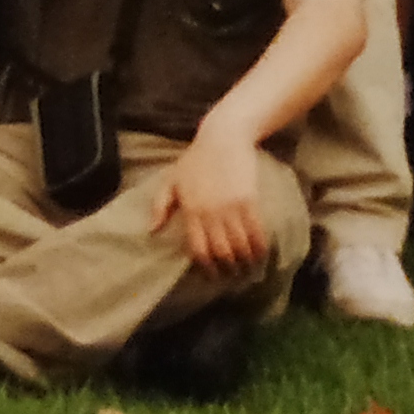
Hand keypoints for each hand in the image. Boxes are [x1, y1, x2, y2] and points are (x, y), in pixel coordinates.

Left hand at [152, 125, 272, 273]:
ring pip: (239, 246)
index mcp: (190, 211)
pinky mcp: (249, 200)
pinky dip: (259, 247)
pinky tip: (260, 254)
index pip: (198, 249)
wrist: (223, 137)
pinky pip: (256, 232)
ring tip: (248, 269)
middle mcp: (210, 213)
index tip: (212, 276)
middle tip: (233, 277)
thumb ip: (161, 206)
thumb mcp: (172, 180)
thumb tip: (152, 231)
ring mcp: (230, 208)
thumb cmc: (196, 159)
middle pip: (221, 252)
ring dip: (245, 262)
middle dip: (228, 269)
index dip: (206, 267)